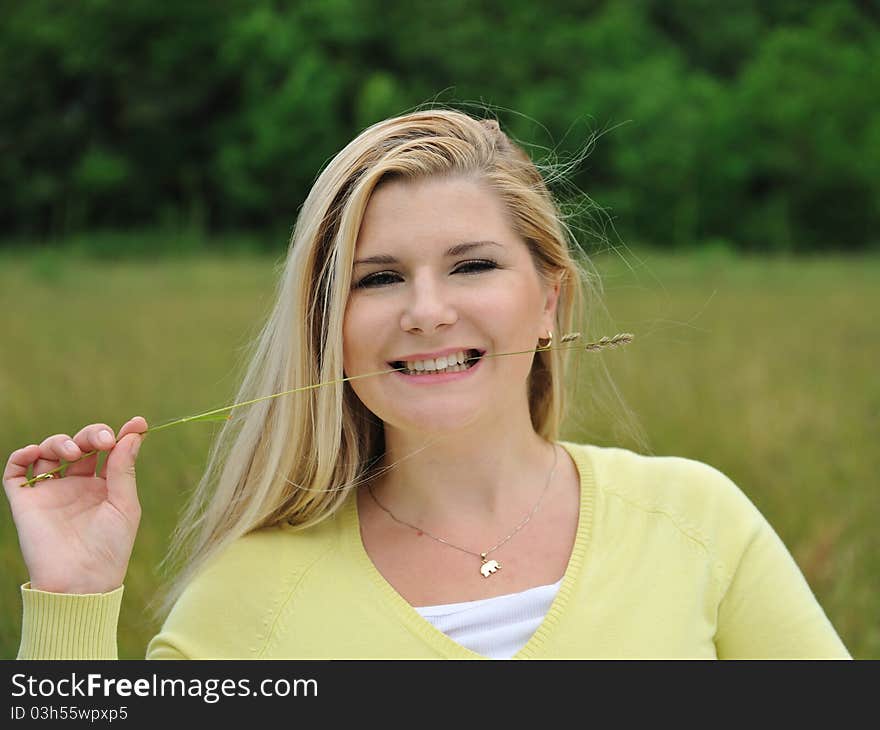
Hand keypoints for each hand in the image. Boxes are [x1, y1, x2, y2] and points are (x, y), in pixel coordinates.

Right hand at [3, 416, 147, 593]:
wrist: (81, 581)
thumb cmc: (110, 548)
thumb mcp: (125, 505)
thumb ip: (124, 469)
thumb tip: (134, 432)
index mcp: (104, 486)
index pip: (109, 451)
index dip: (120, 434)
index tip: (137, 424)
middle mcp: (76, 485)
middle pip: (80, 445)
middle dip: (91, 434)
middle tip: (102, 440)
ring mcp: (50, 492)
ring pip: (49, 451)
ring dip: (60, 441)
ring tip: (74, 452)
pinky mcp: (26, 501)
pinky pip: (15, 471)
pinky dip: (23, 455)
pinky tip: (36, 452)